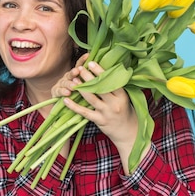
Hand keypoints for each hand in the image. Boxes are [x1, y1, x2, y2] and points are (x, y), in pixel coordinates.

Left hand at [53, 58, 140, 173]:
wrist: (129, 132)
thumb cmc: (126, 111)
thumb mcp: (125, 98)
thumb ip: (116, 87)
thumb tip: (105, 70)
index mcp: (122, 95)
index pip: (110, 81)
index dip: (100, 71)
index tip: (91, 63)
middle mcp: (114, 103)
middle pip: (99, 88)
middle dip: (88, 77)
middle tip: (80, 68)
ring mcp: (106, 113)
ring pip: (91, 98)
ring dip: (81, 88)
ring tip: (74, 79)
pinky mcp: (99, 121)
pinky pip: (84, 112)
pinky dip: (74, 106)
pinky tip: (66, 99)